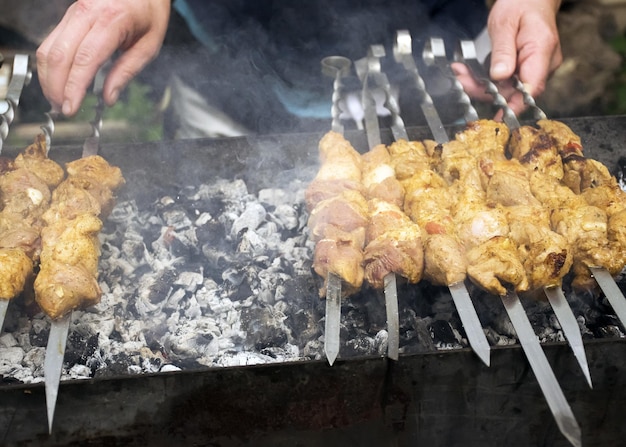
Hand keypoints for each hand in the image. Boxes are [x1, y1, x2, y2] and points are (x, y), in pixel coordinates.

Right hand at [37, 0, 170, 115]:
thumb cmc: (149, 14)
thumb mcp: (149, 46)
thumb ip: (127, 71)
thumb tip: (109, 98)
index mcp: (112, 21)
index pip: (85, 59)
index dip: (74, 86)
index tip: (71, 107)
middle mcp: (87, 13)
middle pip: (60, 54)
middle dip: (56, 86)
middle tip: (64, 109)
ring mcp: (74, 11)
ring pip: (48, 47)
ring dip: (49, 77)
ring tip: (59, 99)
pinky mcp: (69, 14)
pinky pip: (51, 40)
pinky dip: (51, 65)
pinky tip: (58, 81)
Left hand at [453, 0, 561, 115]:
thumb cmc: (522, 4)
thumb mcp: (505, 23)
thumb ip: (503, 51)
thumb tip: (500, 76)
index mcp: (541, 50)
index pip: (532, 87)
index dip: (516, 105)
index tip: (500, 116)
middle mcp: (543, 63)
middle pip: (516, 91)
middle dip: (487, 91)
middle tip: (462, 81)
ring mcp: (534, 68)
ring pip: (507, 88)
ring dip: (482, 85)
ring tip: (460, 74)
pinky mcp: (525, 69)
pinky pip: (506, 81)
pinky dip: (486, 80)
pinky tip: (467, 72)